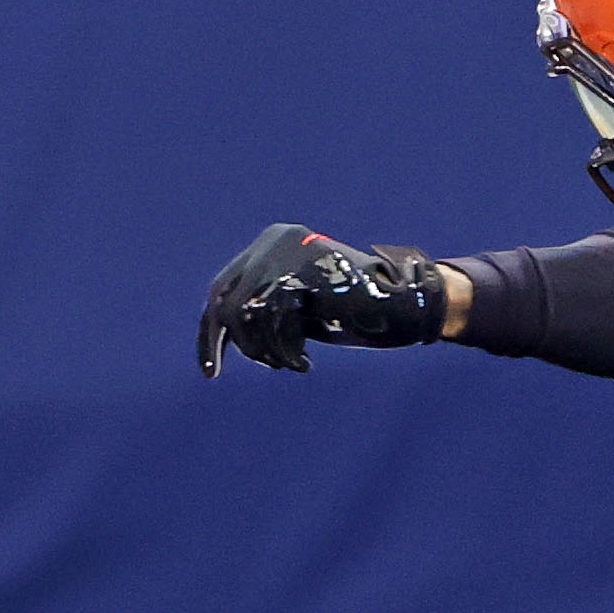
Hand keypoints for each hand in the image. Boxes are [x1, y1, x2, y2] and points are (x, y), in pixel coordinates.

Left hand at [197, 225, 448, 376]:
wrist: (402, 304)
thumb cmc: (354, 311)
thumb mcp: (299, 311)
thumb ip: (263, 312)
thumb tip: (222, 334)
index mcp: (270, 244)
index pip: (220, 291)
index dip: (211, 335)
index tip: (212, 371)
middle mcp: (274, 241)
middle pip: (225, 303)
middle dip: (240, 346)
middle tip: (268, 367)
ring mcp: (288, 252)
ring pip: (246, 314)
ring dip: (266, 350)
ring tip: (291, 363)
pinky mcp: (304, 270)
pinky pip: (272, 319)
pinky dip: (283, 349)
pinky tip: (302, 362)